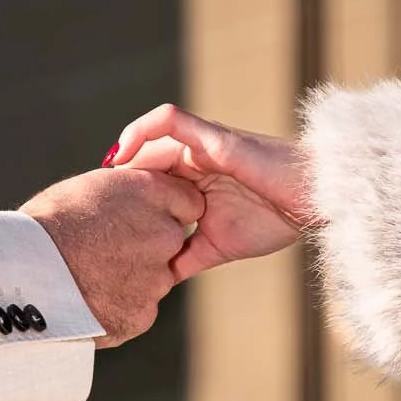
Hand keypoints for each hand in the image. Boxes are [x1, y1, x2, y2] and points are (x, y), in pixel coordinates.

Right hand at [21, 166, 205, 345]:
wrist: (21, 272)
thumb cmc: (46, 223)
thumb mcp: (92, 188)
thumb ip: (131, 194)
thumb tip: (143, 201)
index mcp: (153, 195)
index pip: (189, 203)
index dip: (166, 211)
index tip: (141, 218)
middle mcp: (165, 236)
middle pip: (173, 242)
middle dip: (148, 246)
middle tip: (107, 249)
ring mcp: (157, 280)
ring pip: (155, 278)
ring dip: (132, 277)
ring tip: (88, 274)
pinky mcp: (142, 316)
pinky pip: (138, 308)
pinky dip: (119, 305)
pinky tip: (87, 297)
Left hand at [108, 103, 311, 279]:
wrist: (310, 203)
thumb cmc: (274, 219)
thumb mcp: (219, 246)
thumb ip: (189, 256)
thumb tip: (161, 281)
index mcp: (194, 182)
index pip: (148, 179)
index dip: (122, 194)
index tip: (99, 219)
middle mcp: (194, 159)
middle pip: (141, 157)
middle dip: (115, 178)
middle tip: (90, 200)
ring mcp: (202, 144)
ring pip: (149, 136)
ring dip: (123, 154)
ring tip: (104, 178)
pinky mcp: (213, 136)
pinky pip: (170, 119)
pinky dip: (142, 129)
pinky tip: (124, 155)